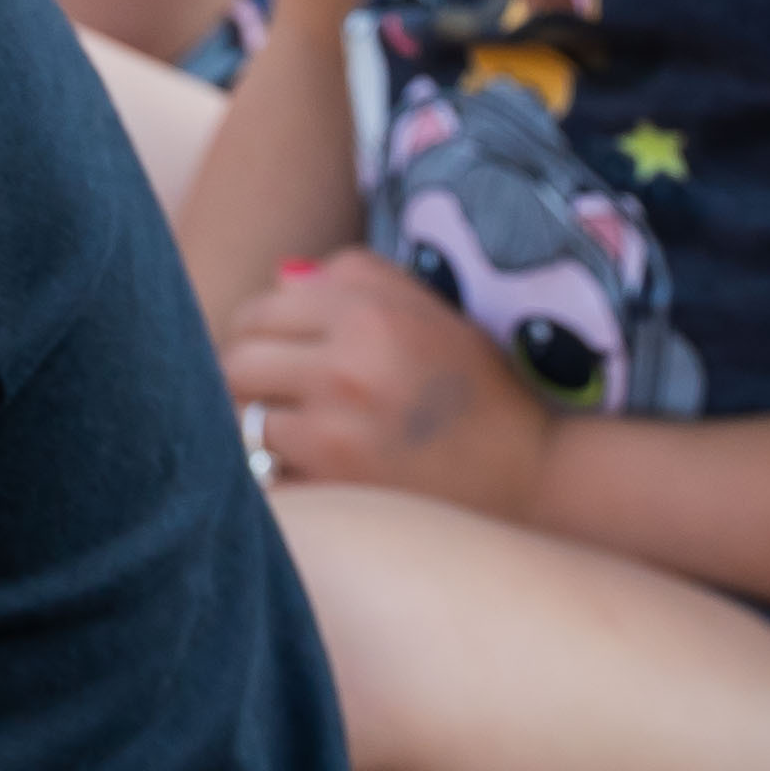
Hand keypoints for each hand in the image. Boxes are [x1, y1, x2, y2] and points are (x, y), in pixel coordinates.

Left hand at [219, 245, 556, 520]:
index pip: (259, 312)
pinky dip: (276, 474)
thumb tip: (279, 280)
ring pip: (242, 422)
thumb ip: (353, 277)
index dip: (259, 331)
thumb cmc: (477, 388)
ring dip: (257, 427)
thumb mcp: (430, 310)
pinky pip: (266, 476)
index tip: (275, 349)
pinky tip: (308, 471)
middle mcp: (346, 371)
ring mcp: (336, 438)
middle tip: (272, 392)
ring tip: (290, 432)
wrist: (534, 477)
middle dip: (246, 377)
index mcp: (367, 317)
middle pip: (235, 364)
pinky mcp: (336, 494)